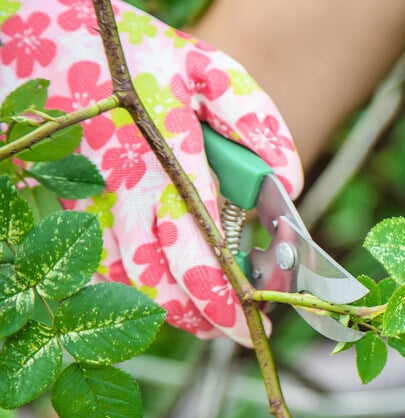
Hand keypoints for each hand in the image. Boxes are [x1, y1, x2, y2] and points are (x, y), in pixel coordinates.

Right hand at [0, 0, 303, 343]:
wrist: (53, 40)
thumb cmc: (141, 56)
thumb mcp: (208, 70)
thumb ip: (253, 118)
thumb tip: (289, 183)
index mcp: (164, 158)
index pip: (195, 243)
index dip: (223, 292)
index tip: (253, 322)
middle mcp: (123, 190)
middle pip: (159, 278)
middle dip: (203, 315)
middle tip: (239, 328)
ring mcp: (93, 203)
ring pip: (127, 282)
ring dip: (172, 310)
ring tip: (212, 319)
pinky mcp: (76, 209)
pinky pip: (102, 268)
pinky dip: (137, 292)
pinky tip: (170, 294)